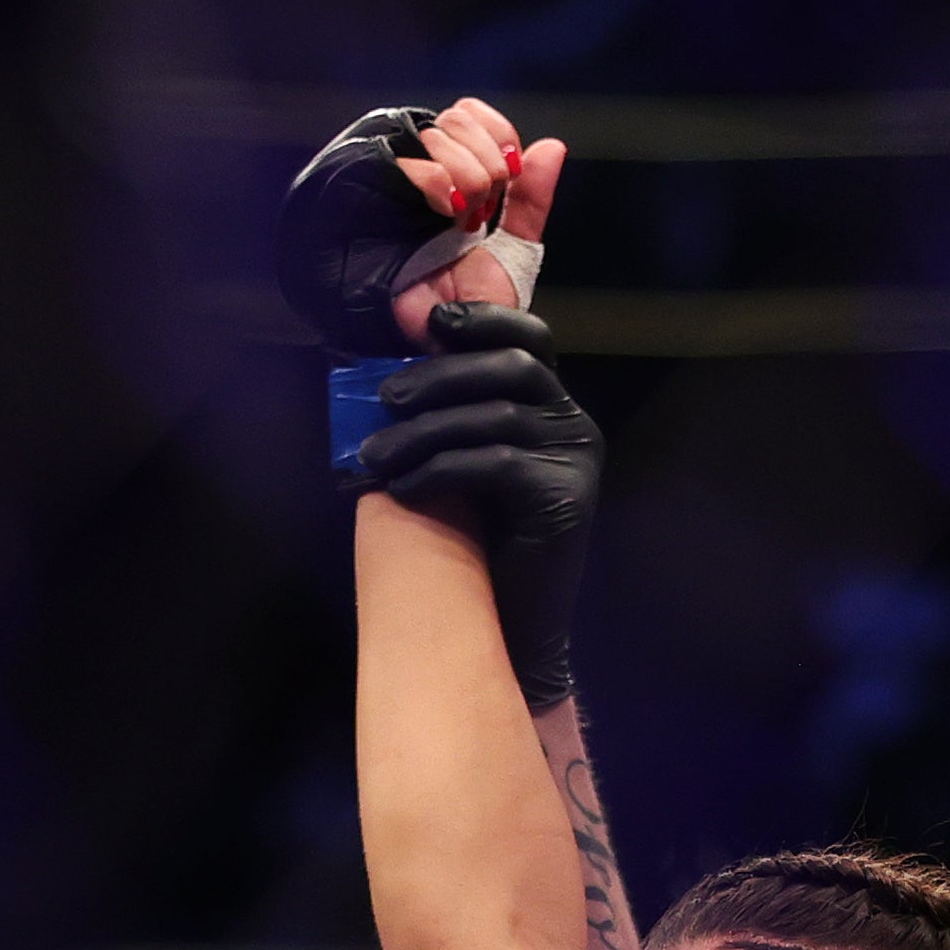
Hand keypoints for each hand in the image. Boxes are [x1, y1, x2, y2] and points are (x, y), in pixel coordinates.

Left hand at [357, 303, 600, 712]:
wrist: (509, 628)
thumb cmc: (478, 546)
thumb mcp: (464, 467)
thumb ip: (453, 417)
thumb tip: (390, 375)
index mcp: (553, 408)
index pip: (531, 339)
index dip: (484, 321)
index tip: (430, 324)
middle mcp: (574, 425)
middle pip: (510, 367)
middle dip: (440, 376)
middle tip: (384, 399)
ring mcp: (576, 460)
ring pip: (492, 417)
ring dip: (421, 433)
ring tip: (373, 458)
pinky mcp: (564, 498)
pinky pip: (491, 463)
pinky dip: (437, 471)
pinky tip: (400, 488)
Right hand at [387, 96, 570, 346]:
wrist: (449, 337)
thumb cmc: (475, 305)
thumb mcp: (515, 249)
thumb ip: (531, 200)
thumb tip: (552, 147)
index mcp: (460, 177)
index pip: (472, 116)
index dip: (495, 132)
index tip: (509, 172)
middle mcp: (429, 173)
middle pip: (457, 118)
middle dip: (484, 159)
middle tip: (484, 206)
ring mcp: (401, 183)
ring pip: (436, 134)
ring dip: (464, 173)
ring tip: (461, 217)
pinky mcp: (376, 196)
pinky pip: (410, 162)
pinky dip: (437, 180)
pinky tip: (444, 210)